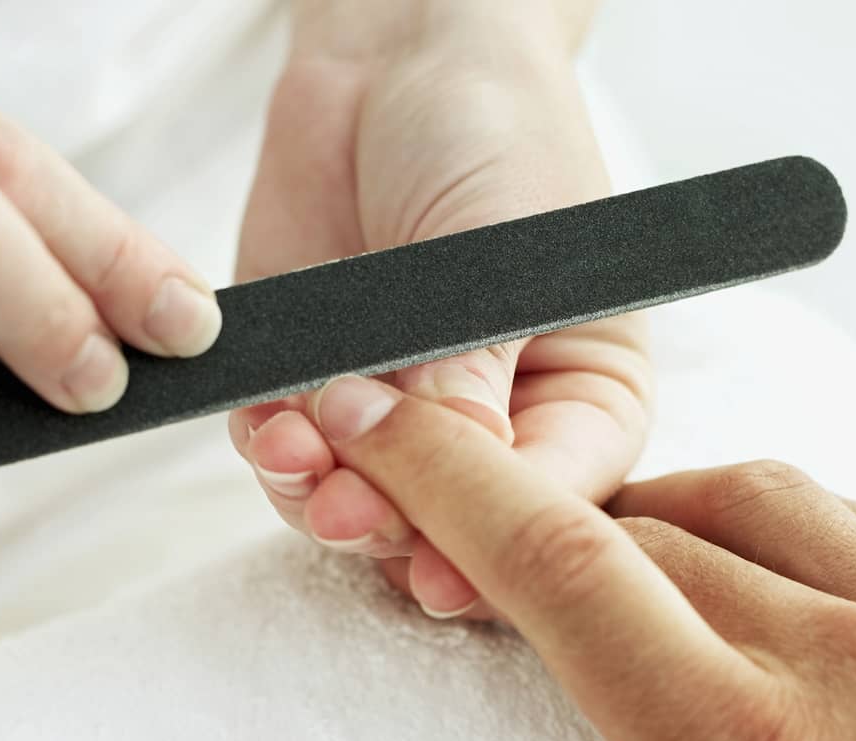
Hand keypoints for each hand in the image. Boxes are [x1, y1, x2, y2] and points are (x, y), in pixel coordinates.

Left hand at [228, 2, 649, 619]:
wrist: (398, 55)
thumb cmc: (498, 136)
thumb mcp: (507, 255)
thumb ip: (474, 374)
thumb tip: (451, 483)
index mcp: (585, 401)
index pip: (556, 502)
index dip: (501, 546)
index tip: (445, 571)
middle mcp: (496, 425)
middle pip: (454, 527)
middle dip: (397, 528)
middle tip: (351, 511)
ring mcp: (402, 411)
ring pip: (366, 507)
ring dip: (324, 499)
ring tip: (299, 457)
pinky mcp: (318, 384)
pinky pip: (292, 456)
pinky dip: (276, 456)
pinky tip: (270, 427)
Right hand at [296, 374, 855, 740]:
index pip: (557, 569)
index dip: (445, 476)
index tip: (377, 417)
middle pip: (649, 529)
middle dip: (552, 525)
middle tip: (506, 561)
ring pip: (764, 502)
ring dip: (674, 519)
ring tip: (637, 567)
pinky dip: (799, 531)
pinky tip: (782, 571)